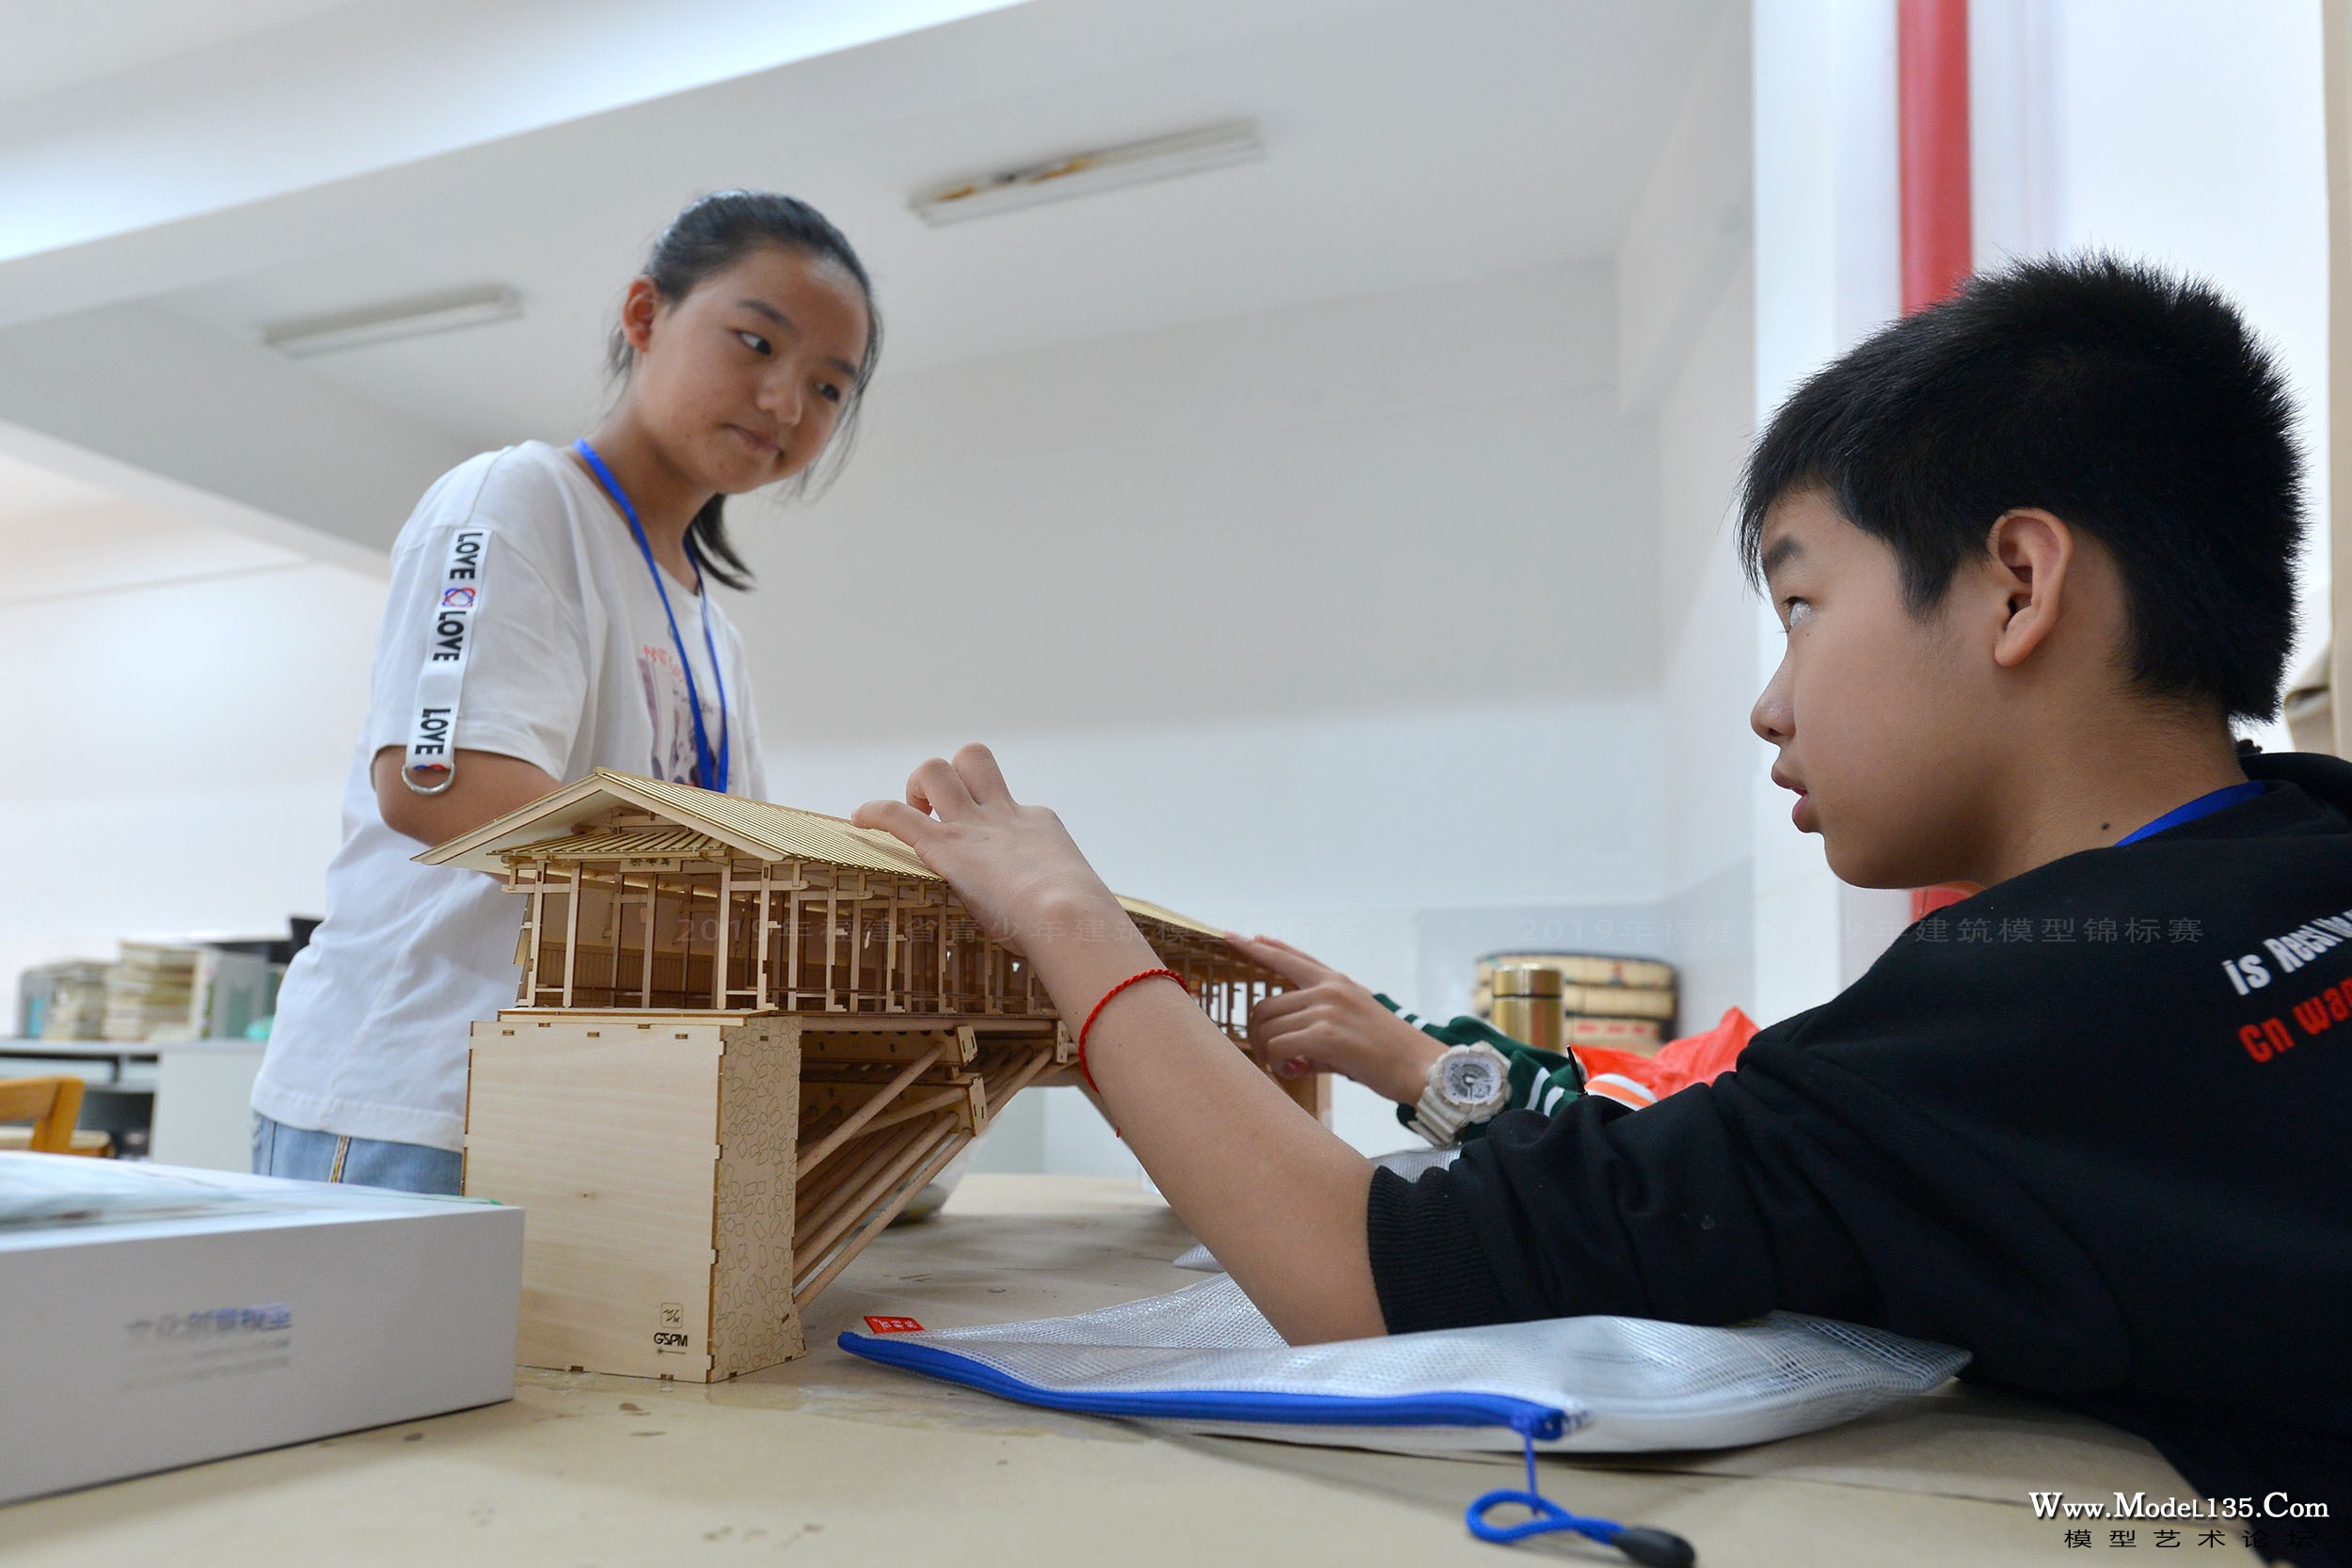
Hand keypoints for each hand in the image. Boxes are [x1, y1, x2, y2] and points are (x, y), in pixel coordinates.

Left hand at [851, 744, 1133, 963]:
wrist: (1068, 914)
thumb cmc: (1078, 922)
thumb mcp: (1075, 902)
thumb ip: (1060, 906)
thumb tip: (1067, 940)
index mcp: (1036, 824)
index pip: (1010, 808)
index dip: (994, 825)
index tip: (988, 858)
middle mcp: (1003, 814)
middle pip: (974, 759)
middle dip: (953, 778)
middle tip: (941, 813)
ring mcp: (972, 826)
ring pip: (935, 770)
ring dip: (916, 788)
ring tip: (912, 816)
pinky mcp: (945, 846)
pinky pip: (896, 814)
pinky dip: (874, 811)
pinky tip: (859, 819)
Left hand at [1227, 934, 1445, 1104]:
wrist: (1422, 1068)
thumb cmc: (1390, 1052)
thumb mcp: (1355, 1022)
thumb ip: (1318, 1024)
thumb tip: (1286, 1052)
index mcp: (1336, 982)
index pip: (1290, 958)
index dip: (1258, 948)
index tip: (1234, 936)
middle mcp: (1328, 989)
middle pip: (1265, 1005)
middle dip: (1258, 1034)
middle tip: (1268, 1057)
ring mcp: (1326, 1009)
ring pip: (1268, 1027)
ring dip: (1268, 1053)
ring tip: (1286, 1067)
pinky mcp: (1325, 1035)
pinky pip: (1279, 1048)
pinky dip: (1278, 1065)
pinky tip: (1293, 1072)